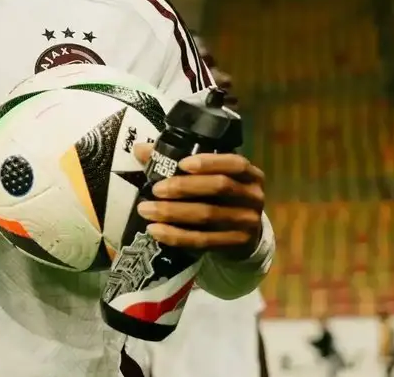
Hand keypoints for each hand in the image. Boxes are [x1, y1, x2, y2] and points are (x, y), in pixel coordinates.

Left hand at [132, 144, 264, 259]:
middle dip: (183, 187)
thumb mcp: (208, 176)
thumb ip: (176, 160)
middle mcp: (253, 195)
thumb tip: (140, 150)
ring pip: (208, 215)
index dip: (209, 162)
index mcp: (249, 173)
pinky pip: (203, 240)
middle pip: (219, 187)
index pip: (234, 163)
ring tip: (145, 209)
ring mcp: (247, 221)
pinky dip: (176, 235)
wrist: (243, 233)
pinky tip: (156, 230)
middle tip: (155, 189)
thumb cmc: (220, 197)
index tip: (181, 164)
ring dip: (173, 213)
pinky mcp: (236, 243)